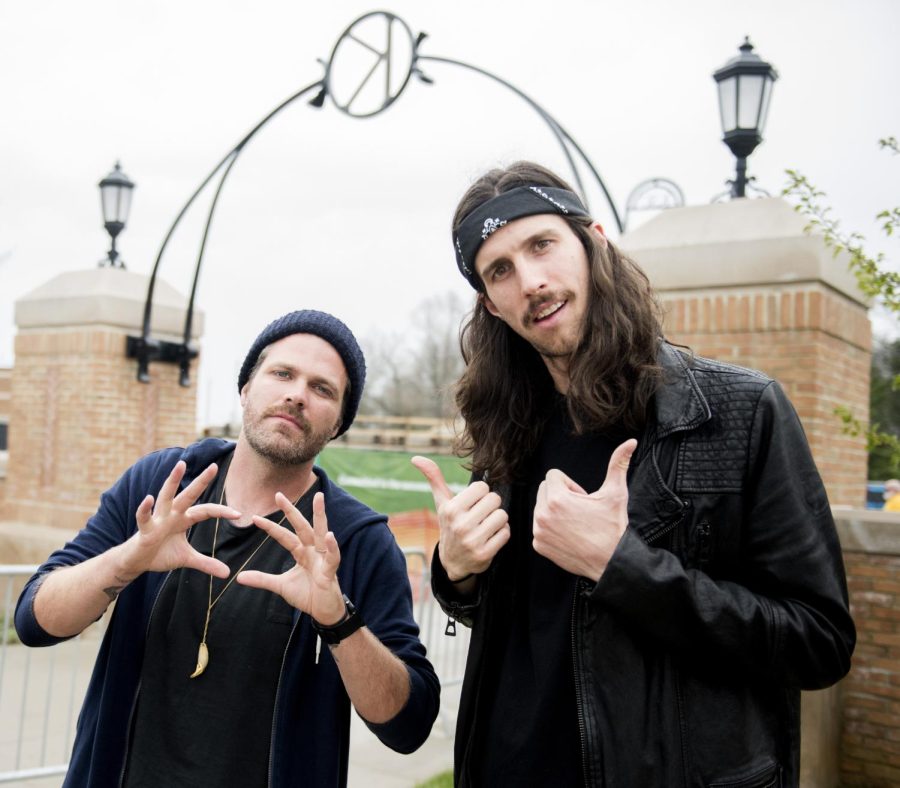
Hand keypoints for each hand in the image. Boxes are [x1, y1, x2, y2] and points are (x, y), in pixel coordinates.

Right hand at [122, 461, 238, 578]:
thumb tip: (227, 573)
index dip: (221, 511)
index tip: (238, 514)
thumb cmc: (161, 554)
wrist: (136, 562)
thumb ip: (206, 563)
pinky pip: (144, 517)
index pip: (206, 510)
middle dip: (201, 481)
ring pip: (166, 496)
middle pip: (189, 494)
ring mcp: (158, 519)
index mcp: (184, 519)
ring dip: (172, 481)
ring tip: (180, 465)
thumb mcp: (187, 559)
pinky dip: (145, 509)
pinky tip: (148, 499)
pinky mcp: (145, 529)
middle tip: (214, 466)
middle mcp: (173, 514)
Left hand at [237, 491, 345, 624]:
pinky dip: (332, 546)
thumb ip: (263, 579)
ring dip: (320, 515)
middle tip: (279, 494)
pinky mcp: (330, 571)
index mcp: (302, 552)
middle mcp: (313, 551)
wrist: (323, 612)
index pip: (284, 536)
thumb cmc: (307, 595)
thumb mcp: (280, 586)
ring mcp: (323, 559)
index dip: (271, 527)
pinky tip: (330, 535)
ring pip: (321, 533)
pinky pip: (332, 557)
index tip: (255, 518)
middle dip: (291, 511)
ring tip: (319, 498)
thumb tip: (239, 577)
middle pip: (301, 526)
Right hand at [412, 456, 509, 581]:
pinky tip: (490, 537)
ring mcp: (472, 541)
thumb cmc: (449, 525)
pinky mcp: (485, 554)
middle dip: (491, 505)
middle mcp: (461, 525)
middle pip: (495, 499)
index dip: (480, 494)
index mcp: (451, 509)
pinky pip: (506, 532)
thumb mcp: (441, 503)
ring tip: (486, 525)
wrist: (452, 561)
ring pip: (502, 515)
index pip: (482, 487)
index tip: (473, 503)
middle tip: (481, 514)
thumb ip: (434, 478)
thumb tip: (416, 458)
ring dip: (498, 520)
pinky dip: (501, 533)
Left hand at [533, 439, 635, 581]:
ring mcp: (539, 531)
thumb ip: (618, 464)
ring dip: (554, 511)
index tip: (583, 498)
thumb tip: (631, 442)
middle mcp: (543, 514)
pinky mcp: (539, 545)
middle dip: (560, 495)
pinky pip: (539, 527)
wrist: (612, 561)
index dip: (570, 485)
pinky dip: (551, 529)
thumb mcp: (615, 493)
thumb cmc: (613, 526)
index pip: (553, 476)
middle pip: (544, 490)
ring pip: (540, 508)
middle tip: (580, 510)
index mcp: (557, 498)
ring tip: (575, 523)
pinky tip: (569, 535)